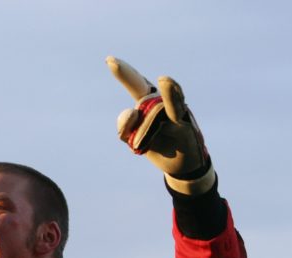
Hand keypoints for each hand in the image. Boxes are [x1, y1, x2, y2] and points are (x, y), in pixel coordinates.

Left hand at [106, 56, 214, 194]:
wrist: (183, 165)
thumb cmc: (159, 147)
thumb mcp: (134, 141)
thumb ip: (125, 130)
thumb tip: (133, 112)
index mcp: (149, 103)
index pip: (135, 84)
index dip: (123, 72)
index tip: (109, 59)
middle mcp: (160, 102)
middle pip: (139, 88)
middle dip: (125, 74)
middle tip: (109, 61)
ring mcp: (172, 109)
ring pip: (148, 111)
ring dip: (145, 130)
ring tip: (149, 142)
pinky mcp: (182, 120)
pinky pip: (173, 106)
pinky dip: (170, 93)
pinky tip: (165, 79)